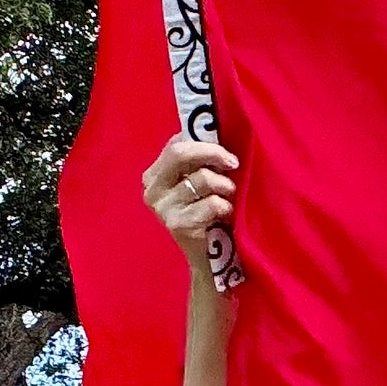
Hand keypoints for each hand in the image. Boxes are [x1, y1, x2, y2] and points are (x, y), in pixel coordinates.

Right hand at [143, 135, 239, 262]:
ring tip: (229, 196)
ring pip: (201, 178)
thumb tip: (219, 130)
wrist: (208, 255)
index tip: (227, 152)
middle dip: (213, 153)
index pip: (176, 143)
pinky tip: (225, 214)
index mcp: (155, 173)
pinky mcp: (177, 224)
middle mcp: (152, 188)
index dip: (205, 142)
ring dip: (225, 186)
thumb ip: (200, 161)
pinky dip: (225, 205)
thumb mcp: (201, 182)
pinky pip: (211, 203)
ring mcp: (162, 207)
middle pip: (180, 153)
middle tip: (234, 163)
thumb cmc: (209, 211)